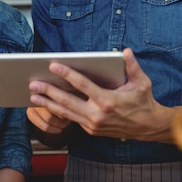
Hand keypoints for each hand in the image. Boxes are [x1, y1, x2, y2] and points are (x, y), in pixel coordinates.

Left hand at [28, 48, 178, 142]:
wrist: (148, 127)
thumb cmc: (144, 102)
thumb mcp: (142, 82)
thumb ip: (133, 66)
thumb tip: (125, 51)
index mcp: (107, 101)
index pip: (82, 85)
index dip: (67, 74)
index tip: (53, 66)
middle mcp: (97, 114)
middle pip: (67, 101)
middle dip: (49, 92)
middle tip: (34, 84)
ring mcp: (92, 125)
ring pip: (65, 113)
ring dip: (48, 104)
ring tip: (34, 96)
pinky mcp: (91, 130)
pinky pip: (72, 119)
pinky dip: (58, 111)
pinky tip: (48, 104)